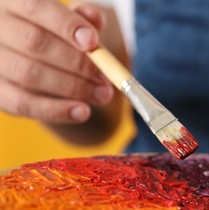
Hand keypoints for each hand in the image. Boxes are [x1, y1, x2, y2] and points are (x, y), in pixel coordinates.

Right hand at [0, 1, 112, 122]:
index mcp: (13, 2)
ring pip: (29, 74)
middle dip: (77, 63)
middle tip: (106, 78)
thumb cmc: (54, 34)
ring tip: (103, 95)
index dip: (66, 26)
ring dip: (73, 87)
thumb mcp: (68, 21)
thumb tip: (94, 18)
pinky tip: (82, 112)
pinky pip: (22, 103)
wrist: (33, 59)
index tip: (93, 42)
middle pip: (34, 43)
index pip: (36, 7)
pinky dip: (56, 110)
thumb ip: (82, 18)